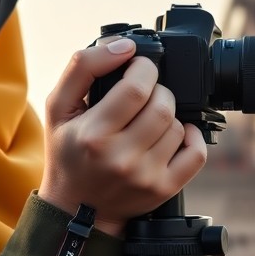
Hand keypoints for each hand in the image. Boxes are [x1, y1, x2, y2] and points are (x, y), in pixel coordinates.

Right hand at [38, 37, 207, 235]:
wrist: (75, 209)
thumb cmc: (68, 153)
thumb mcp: (58, 107)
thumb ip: (83, 67)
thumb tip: (124, 47)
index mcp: (93, 134)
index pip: (137, 87)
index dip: (144, 68)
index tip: (138, 67)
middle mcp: (120, 158)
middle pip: (162, 105)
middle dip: (157, 90)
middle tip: (144, 93)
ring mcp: (145, 176)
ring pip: (178, 126)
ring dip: (168, 114)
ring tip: (150, 118)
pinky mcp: (163, 189)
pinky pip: (196, 154)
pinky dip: (192, 137)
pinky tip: (174, 134)